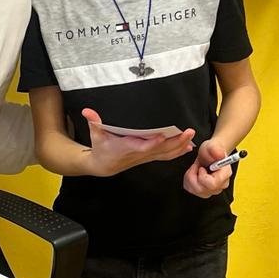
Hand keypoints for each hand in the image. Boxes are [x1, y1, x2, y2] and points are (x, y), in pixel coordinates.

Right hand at [81, 109, 195, 175]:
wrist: (103, 166)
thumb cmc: (100, 148)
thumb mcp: (95, 134)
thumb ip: (94, 122)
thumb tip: (87, 111)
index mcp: (127, 147)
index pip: (141, 147)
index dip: (151, 144)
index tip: (162, 137)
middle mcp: (139, 154)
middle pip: (160, 150)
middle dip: (175, 142)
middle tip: (188, 132)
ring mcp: (145, 157)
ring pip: (165, 154)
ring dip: (179, 146)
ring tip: (192, 137)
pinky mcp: (149, 157)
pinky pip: (166, 156)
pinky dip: (177, 152)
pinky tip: (188, 147)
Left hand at [183, 138, 233, 197]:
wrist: (209, 154)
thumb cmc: (211, 151)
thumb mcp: (212, 146)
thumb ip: (215, 149)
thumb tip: (220, 155)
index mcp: (225, 175)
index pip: (212, 184)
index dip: (202, 176)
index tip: (201, 167)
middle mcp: (220, 185)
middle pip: (201, 189)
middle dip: (193, 176)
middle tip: (196, 166)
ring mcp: (212, 191)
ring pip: (194, 190)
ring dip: (190, 177)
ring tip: (195, 168)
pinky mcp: (203, 192)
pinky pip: (190, 190)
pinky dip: (188, 180)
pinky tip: (193, 173)